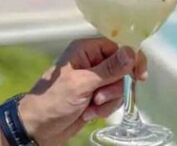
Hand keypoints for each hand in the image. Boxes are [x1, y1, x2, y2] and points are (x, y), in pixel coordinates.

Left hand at [0, 37, 146, 145]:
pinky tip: (88, 114)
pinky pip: (112, 100)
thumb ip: (109, 69)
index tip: (140, 76)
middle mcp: (92, 62)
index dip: (131, 59)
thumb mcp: (82, 84)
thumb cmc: (54, 101)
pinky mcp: (95, 97)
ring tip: (91, 107)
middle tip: (99, 97)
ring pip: (118, 87)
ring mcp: (94, 80)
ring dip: (108, 101)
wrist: (36, 130)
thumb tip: (132, 51)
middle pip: (122, 69)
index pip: (118, 46)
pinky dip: (104, 109)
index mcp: (87, 50)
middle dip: (114, 87)